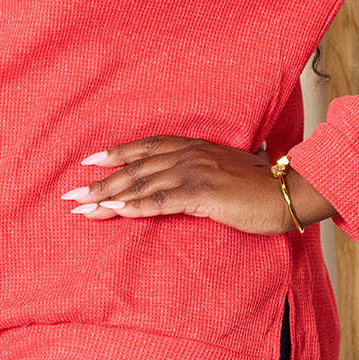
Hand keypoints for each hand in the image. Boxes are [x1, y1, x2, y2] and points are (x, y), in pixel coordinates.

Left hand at [61, 135, 334, 233]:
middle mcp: (188, 155)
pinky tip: (116, 212)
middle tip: (71, 193)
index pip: (145, 147)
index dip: (116, 153)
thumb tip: (182, 186)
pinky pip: (162, 201)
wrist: (287, 191)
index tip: (89, 162)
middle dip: (100, 181)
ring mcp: (194, 173)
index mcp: (193, 148)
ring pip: (141, 185)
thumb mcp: (223, 174)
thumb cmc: (259, 188)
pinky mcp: (202, 194)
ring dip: (109, 197)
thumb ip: (199, 175)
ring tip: (82, 207)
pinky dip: (136, 206)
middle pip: (135, 167)